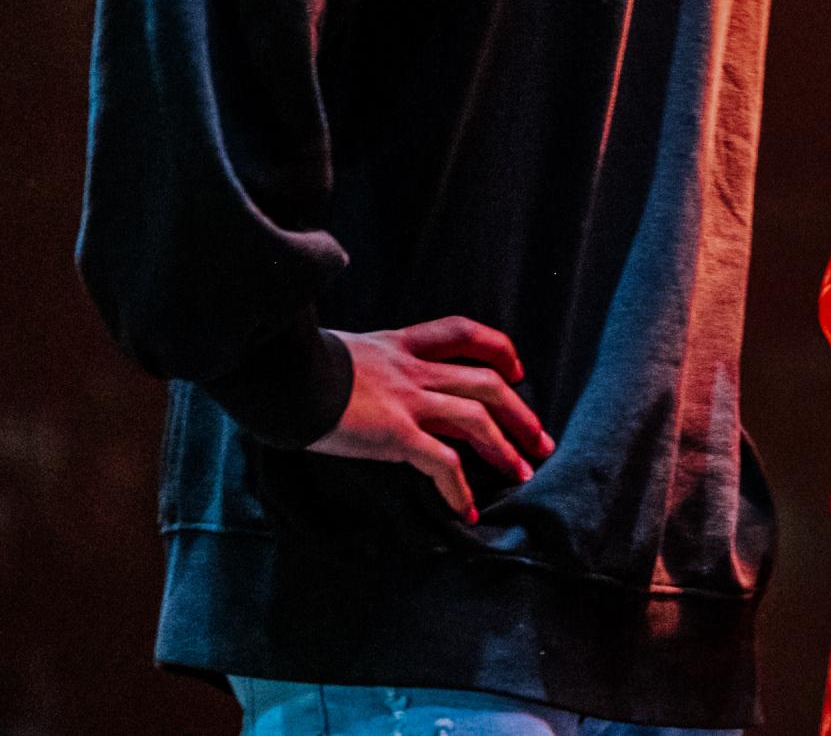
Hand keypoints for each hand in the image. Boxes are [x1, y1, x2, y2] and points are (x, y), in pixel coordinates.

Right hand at [309, 317, 554, 519]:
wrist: (277, 376)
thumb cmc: (294, 368)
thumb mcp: (339, 352)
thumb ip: (364, 365)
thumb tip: (362, 384)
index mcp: (400, 344)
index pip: (463, 333)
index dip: (498, 348)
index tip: (516, 371)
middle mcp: (413, 368)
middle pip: (487, 382)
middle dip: (520, 414)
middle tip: (540, 442)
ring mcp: (408, 399)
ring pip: (477, 419)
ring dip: (505, 448)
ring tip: (523, 475)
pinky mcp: (396, 432)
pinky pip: (442, 462)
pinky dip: (460, 487)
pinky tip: (466, 511)